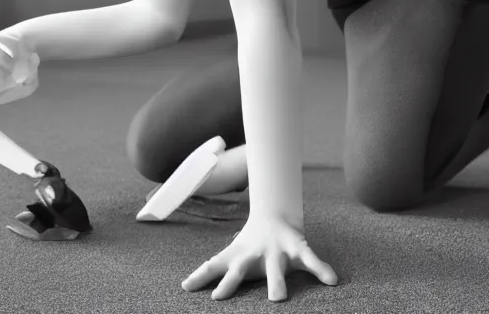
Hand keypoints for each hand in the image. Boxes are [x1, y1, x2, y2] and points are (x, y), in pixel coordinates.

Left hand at [181, 215, 337, 301]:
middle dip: (232, 283)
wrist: (273, 216)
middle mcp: (253, 256)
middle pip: (240, 270)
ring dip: (276, 283)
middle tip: (221, 297)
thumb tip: (183, 286)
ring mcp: (275, 252)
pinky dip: (321, 269)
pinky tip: (332, 280)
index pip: (214, 267)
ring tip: (277, 299)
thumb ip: (209, 272)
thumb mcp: (229, 257)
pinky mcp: (297, 248)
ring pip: (276, 270)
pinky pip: (311, 260)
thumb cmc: (248, 248)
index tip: (187, 287)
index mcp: (236, 258)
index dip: (202, 277)